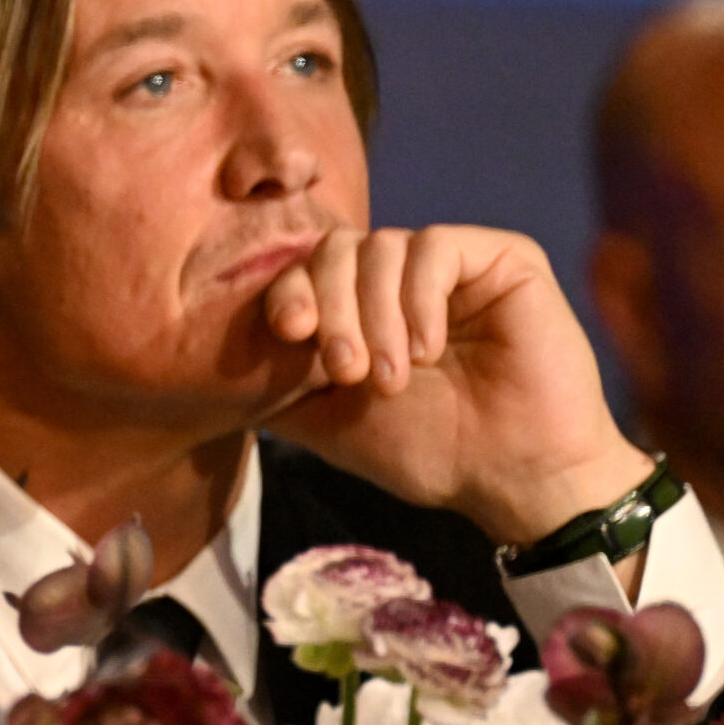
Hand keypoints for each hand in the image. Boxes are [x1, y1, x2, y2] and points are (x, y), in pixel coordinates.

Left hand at [259, 225, 649, 545]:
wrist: (512, 478)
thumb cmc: (428, 452)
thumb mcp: (328, 421)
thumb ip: (275, 385)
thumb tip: (211, 368)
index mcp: (361, 306)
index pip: (306, 271)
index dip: (289, 292)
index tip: (290, 332)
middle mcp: (402, 279)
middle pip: (335, 249)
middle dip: (330, 308)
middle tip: (347, 372)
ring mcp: (453, 267)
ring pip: (381, 246)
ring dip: (375, 314)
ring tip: (391, 377)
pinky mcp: (504, 259)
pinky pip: (436, 246)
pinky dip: (419, 298)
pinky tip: (426, 351)